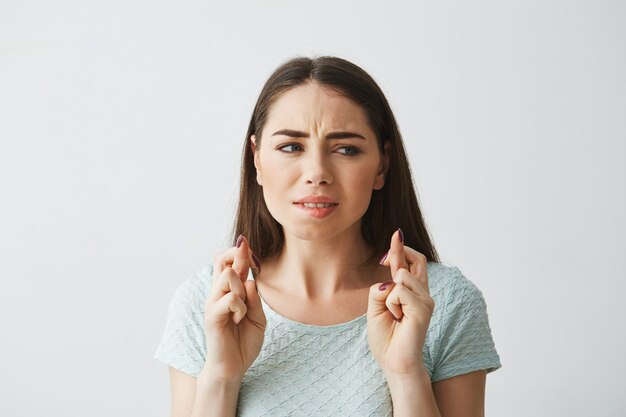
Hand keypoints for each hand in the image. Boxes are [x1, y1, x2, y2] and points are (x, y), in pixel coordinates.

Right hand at [202, 235, 265, 382]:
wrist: (233, 367)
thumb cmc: (244, 342)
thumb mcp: (257, 317)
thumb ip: (254, 298)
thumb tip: (251, 280)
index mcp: (228, 292)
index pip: (227, 261)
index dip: (240, 252)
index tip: (253, 255)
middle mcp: (217, 294)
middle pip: (223, 260)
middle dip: (241, 257)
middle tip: (253, 267)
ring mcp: (213, 303)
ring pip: (228, 276)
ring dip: (242, 289)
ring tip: (243, 309)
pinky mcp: (212, 315)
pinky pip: (231, 299)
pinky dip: (241, 308)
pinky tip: (239, 320)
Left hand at [367, 229, 434, 376]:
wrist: (393, 362)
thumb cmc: (386, 337)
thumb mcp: (376, 307)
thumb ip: (380, 289)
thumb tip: (391, 276)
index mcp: (413, 293)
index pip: (413, 262)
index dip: (402, 248)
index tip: (396, 234)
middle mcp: (423, 294)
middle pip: (416, 260)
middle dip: (398, 253)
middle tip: (383, 260)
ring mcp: (426, 301)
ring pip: (401, 276)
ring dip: (388, 295)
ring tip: (393, 314)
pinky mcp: (423, 309)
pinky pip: (399, 291)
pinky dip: (391, 304)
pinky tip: (397, 319)